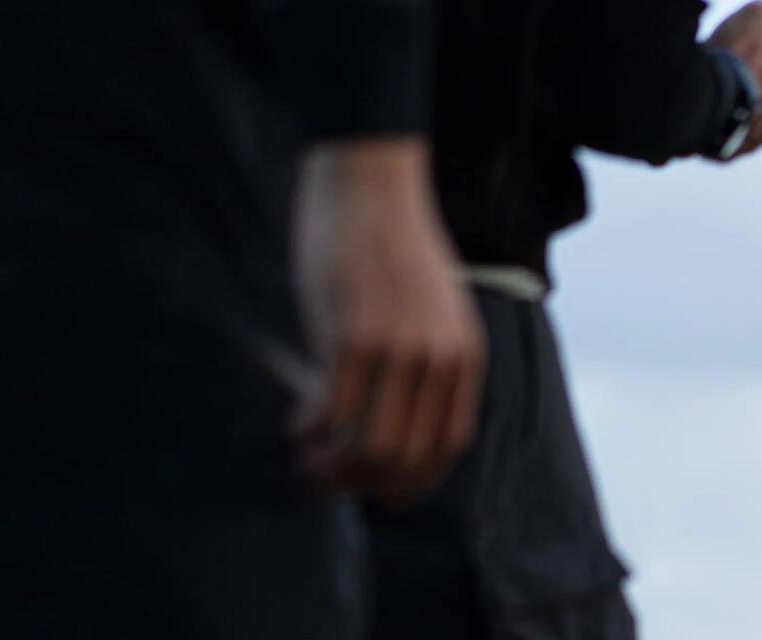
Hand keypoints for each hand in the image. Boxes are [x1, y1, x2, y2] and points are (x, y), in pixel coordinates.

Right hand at [296, 137, 484, 505]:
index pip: (448, 446)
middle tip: (329, 476)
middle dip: (364, 481)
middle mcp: (439, 359)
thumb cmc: (390, 248)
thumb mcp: (428, 310)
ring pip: (373, 446)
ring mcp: (399, 350)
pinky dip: (312, 432)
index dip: (411, 478)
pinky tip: (298, 424)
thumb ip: (420, 363)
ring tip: (310, 457)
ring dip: (336, 466)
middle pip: (408, 457)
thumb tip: (381, 421)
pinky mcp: (353, 336)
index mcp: (463, 356)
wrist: (371, 183)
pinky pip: (333, 412)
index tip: (379, 488)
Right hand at [708, 1, 761, 157]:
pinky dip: (719, 125)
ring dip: (739, 110)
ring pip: (750, 125)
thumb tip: (761, 15)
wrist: (701, 96)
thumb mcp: (754, 20)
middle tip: (738, 74)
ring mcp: (753, 143)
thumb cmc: (734, 60)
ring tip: (719, 92)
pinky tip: (707, 108)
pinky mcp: (727, 154)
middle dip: (759, 92)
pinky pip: (726, 139)